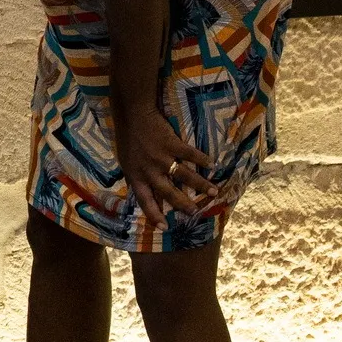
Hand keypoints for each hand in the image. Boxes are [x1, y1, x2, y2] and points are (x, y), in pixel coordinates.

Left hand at [113, 107, 215, 226]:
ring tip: (214, 192)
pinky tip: (212, 164)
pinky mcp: (171, 143)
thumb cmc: (128, 138)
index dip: (154, 215)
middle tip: (196, 213)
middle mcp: (149, 170)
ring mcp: (161, 157)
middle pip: (169, 193)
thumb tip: (148, 192)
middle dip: (184, 204)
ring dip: (200, 185)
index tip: (165, 227)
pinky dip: (201, 159)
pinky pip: (189, 154)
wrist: (132, 113)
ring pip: (184, 176)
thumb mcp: (126, 161)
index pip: (144, 201)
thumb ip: (138, 176)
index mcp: (135, 176)